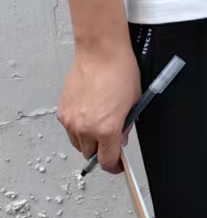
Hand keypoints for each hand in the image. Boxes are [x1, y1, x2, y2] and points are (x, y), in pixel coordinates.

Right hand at [57, 42, 139, 173]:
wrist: (100, 51)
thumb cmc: (120, 70)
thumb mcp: (134, 100)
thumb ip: (126, 124)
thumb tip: (121, 138)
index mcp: (107, 129)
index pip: (107, 160)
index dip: (113, 166)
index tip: (116, 165)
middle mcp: (86, 128)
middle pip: (90, 154)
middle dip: (100, 150)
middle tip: (108, 139)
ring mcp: (71, 120)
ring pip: (77, 143)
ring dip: (87, 140)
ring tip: (97, 122)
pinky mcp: (62, 111)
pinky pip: (69, 128)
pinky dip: (77, 126)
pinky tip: (87, 112)